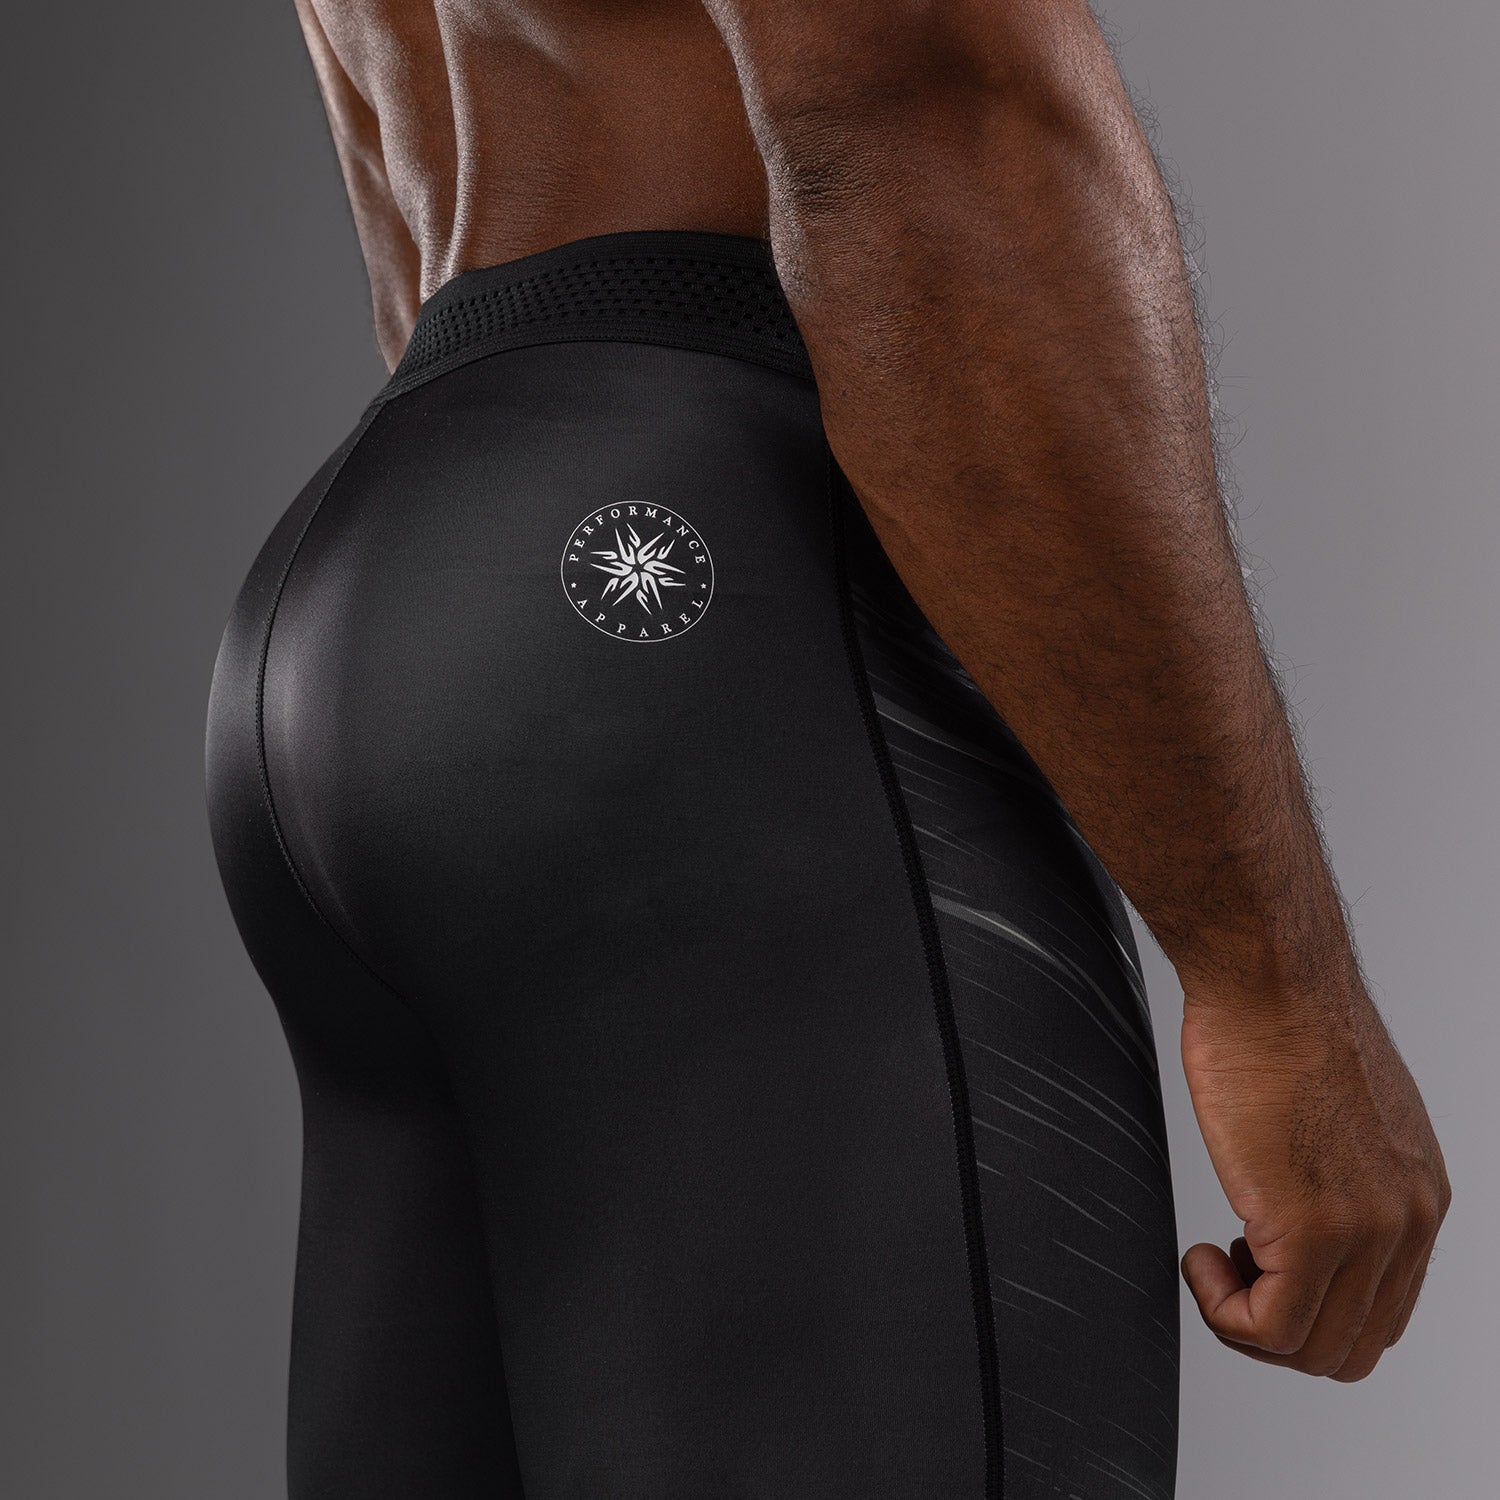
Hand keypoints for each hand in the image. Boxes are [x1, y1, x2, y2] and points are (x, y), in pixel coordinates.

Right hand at [1179, 983, 1449, 1380]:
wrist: (1268, 978)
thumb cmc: (1279, 1020)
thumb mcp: (1340, 1113)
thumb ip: (1342, 1172)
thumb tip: (1300, 1199)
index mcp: (1417, 1195)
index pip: (1382, 1312)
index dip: (1310, 1308)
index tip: (1256, 1263)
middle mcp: (1408, 1222)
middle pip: (1353, 1347)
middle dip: (1277, 1330)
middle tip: (1229, 1274)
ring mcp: (1366, 1231)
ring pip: (1312, 1350)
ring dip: (1245, 1323)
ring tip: (1211, 1262)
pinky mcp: (1312, 1229)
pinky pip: (1269, 1326)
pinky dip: (1223, 1311)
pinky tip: (1199, 1255)